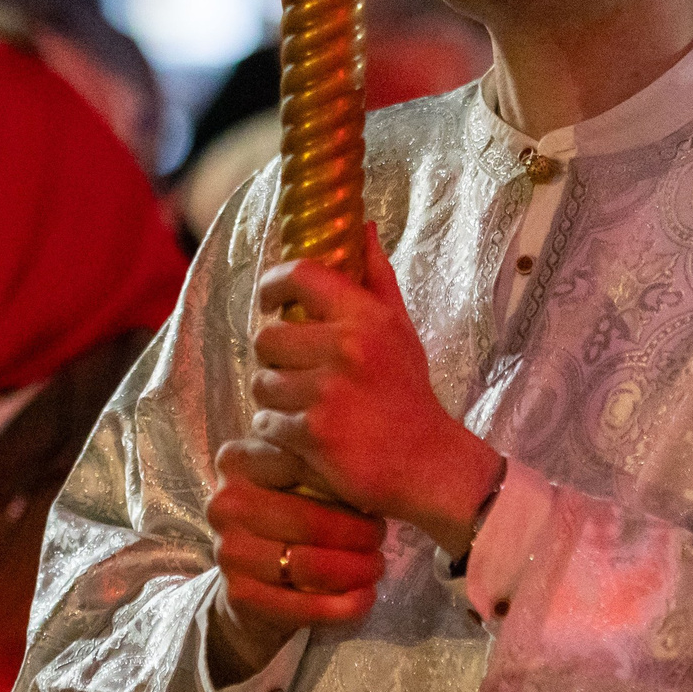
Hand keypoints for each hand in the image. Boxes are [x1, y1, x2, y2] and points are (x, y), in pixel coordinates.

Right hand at [205, 438, 387, 683]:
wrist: (253, 575)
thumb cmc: (289, 514)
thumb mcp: (302, 478)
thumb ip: (326, 465)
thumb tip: (378, 467)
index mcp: (239, 460)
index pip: (305, 464)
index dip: (349, 480)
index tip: (380, 491)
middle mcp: (226, 503)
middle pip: (309, 520)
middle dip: (358, 532)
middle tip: (381, 536)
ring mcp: (228, 550)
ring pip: (308, 564)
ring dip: (354, 570)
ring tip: (376, 565)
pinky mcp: (239, 594)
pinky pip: (301, 605)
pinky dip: (340, 607)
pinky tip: (364, 600)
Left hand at [251, 225, 502, 547]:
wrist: (430, 464)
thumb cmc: (409, 394)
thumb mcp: (401, 330)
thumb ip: (377, 279)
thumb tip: (363, 228)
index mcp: (366, 318)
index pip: (300, 276)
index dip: (273, 284)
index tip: (270, 300)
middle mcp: (346, 349)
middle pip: (267, 337)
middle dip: (274, 357)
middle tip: (295, 370)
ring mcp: (327, 393)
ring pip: (262, 382)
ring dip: (275, 397)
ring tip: (303, 405)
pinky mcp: (312, 434)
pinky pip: (266, 421)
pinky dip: (278, 430)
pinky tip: (305, 434)